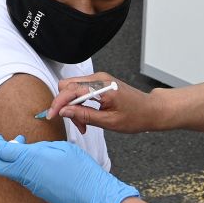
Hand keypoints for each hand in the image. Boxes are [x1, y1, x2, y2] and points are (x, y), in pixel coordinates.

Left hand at [0, 132, 138, 202]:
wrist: (93, 195)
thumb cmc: (82, 169)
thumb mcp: (62, 148)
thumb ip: (41, 147)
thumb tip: (30, 150)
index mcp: (31, 159)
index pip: (2, 151)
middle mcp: (27, 175)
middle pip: (0, 165)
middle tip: (3, 141)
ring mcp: (33, 186)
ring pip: (11, 172)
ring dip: (11, 159)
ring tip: (24, 146)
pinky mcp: (40, 193)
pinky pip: (24, 179)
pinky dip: (22, 168)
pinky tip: (36, 161)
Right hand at [45, 72, 163, 134]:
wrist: (151, 110)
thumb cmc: (136, 116)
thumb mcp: (109, 121)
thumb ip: (85, 115)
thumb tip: (64, 112)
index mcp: (102, 87)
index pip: (70, 90)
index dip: (58, 103)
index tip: (52, 116)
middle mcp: (99, 78)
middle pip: (67, 86)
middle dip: (65, 105)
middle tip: (77, 124)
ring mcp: (100, 79)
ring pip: (72, 88)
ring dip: (73, 106)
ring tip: (84, 123)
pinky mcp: (100, 82)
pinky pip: (81, 89)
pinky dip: (79, 103)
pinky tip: (87, 116)